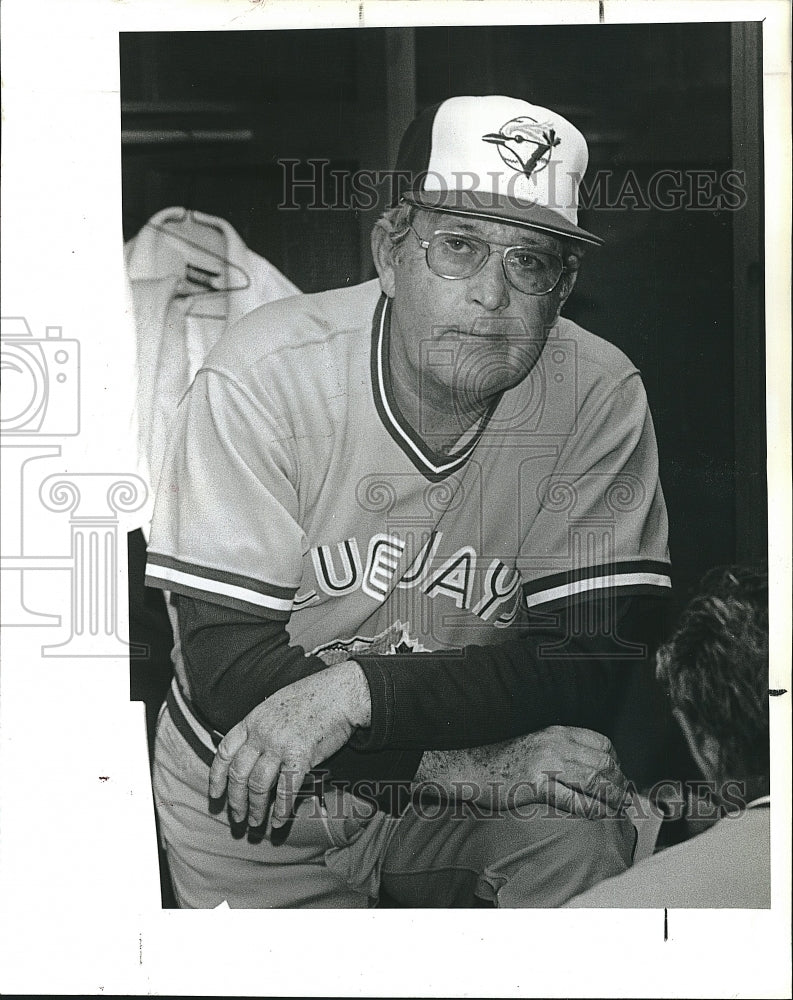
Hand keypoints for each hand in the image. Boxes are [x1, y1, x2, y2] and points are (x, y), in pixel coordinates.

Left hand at [208, 660, 370, 827]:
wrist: (342, 691)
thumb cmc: (314, 696)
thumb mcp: (277, 705)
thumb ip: (262, 726)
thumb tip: (255, 751)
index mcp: (253, 719)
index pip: (224, 752)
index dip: (217, 777)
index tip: (215, 794)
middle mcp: (262, 733)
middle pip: (239, 773)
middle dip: (235, 801)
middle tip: (237, 817)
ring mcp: (280, 745)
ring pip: (258, 785)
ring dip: (255, 809)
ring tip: (255, 823)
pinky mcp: (301, 756)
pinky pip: (286, 789)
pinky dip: (281, 809)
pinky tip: (279, 821)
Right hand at [414, 726, 629, 816]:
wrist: (471, 767)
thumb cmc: (504, 760)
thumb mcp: (537, 745)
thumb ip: (562, 751)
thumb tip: (590, 767)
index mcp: (556, 732)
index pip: (600, 742)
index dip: (616, 761)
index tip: (620, 776)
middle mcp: (553, 743)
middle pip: (602, 762)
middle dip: (619, 782)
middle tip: (625, 797)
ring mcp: (544, 763)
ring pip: (592, 779)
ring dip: (612, 796)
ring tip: (619, 808)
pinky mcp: (535, 785)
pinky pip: (574, 798)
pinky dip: (593, 808)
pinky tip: (601, 815)